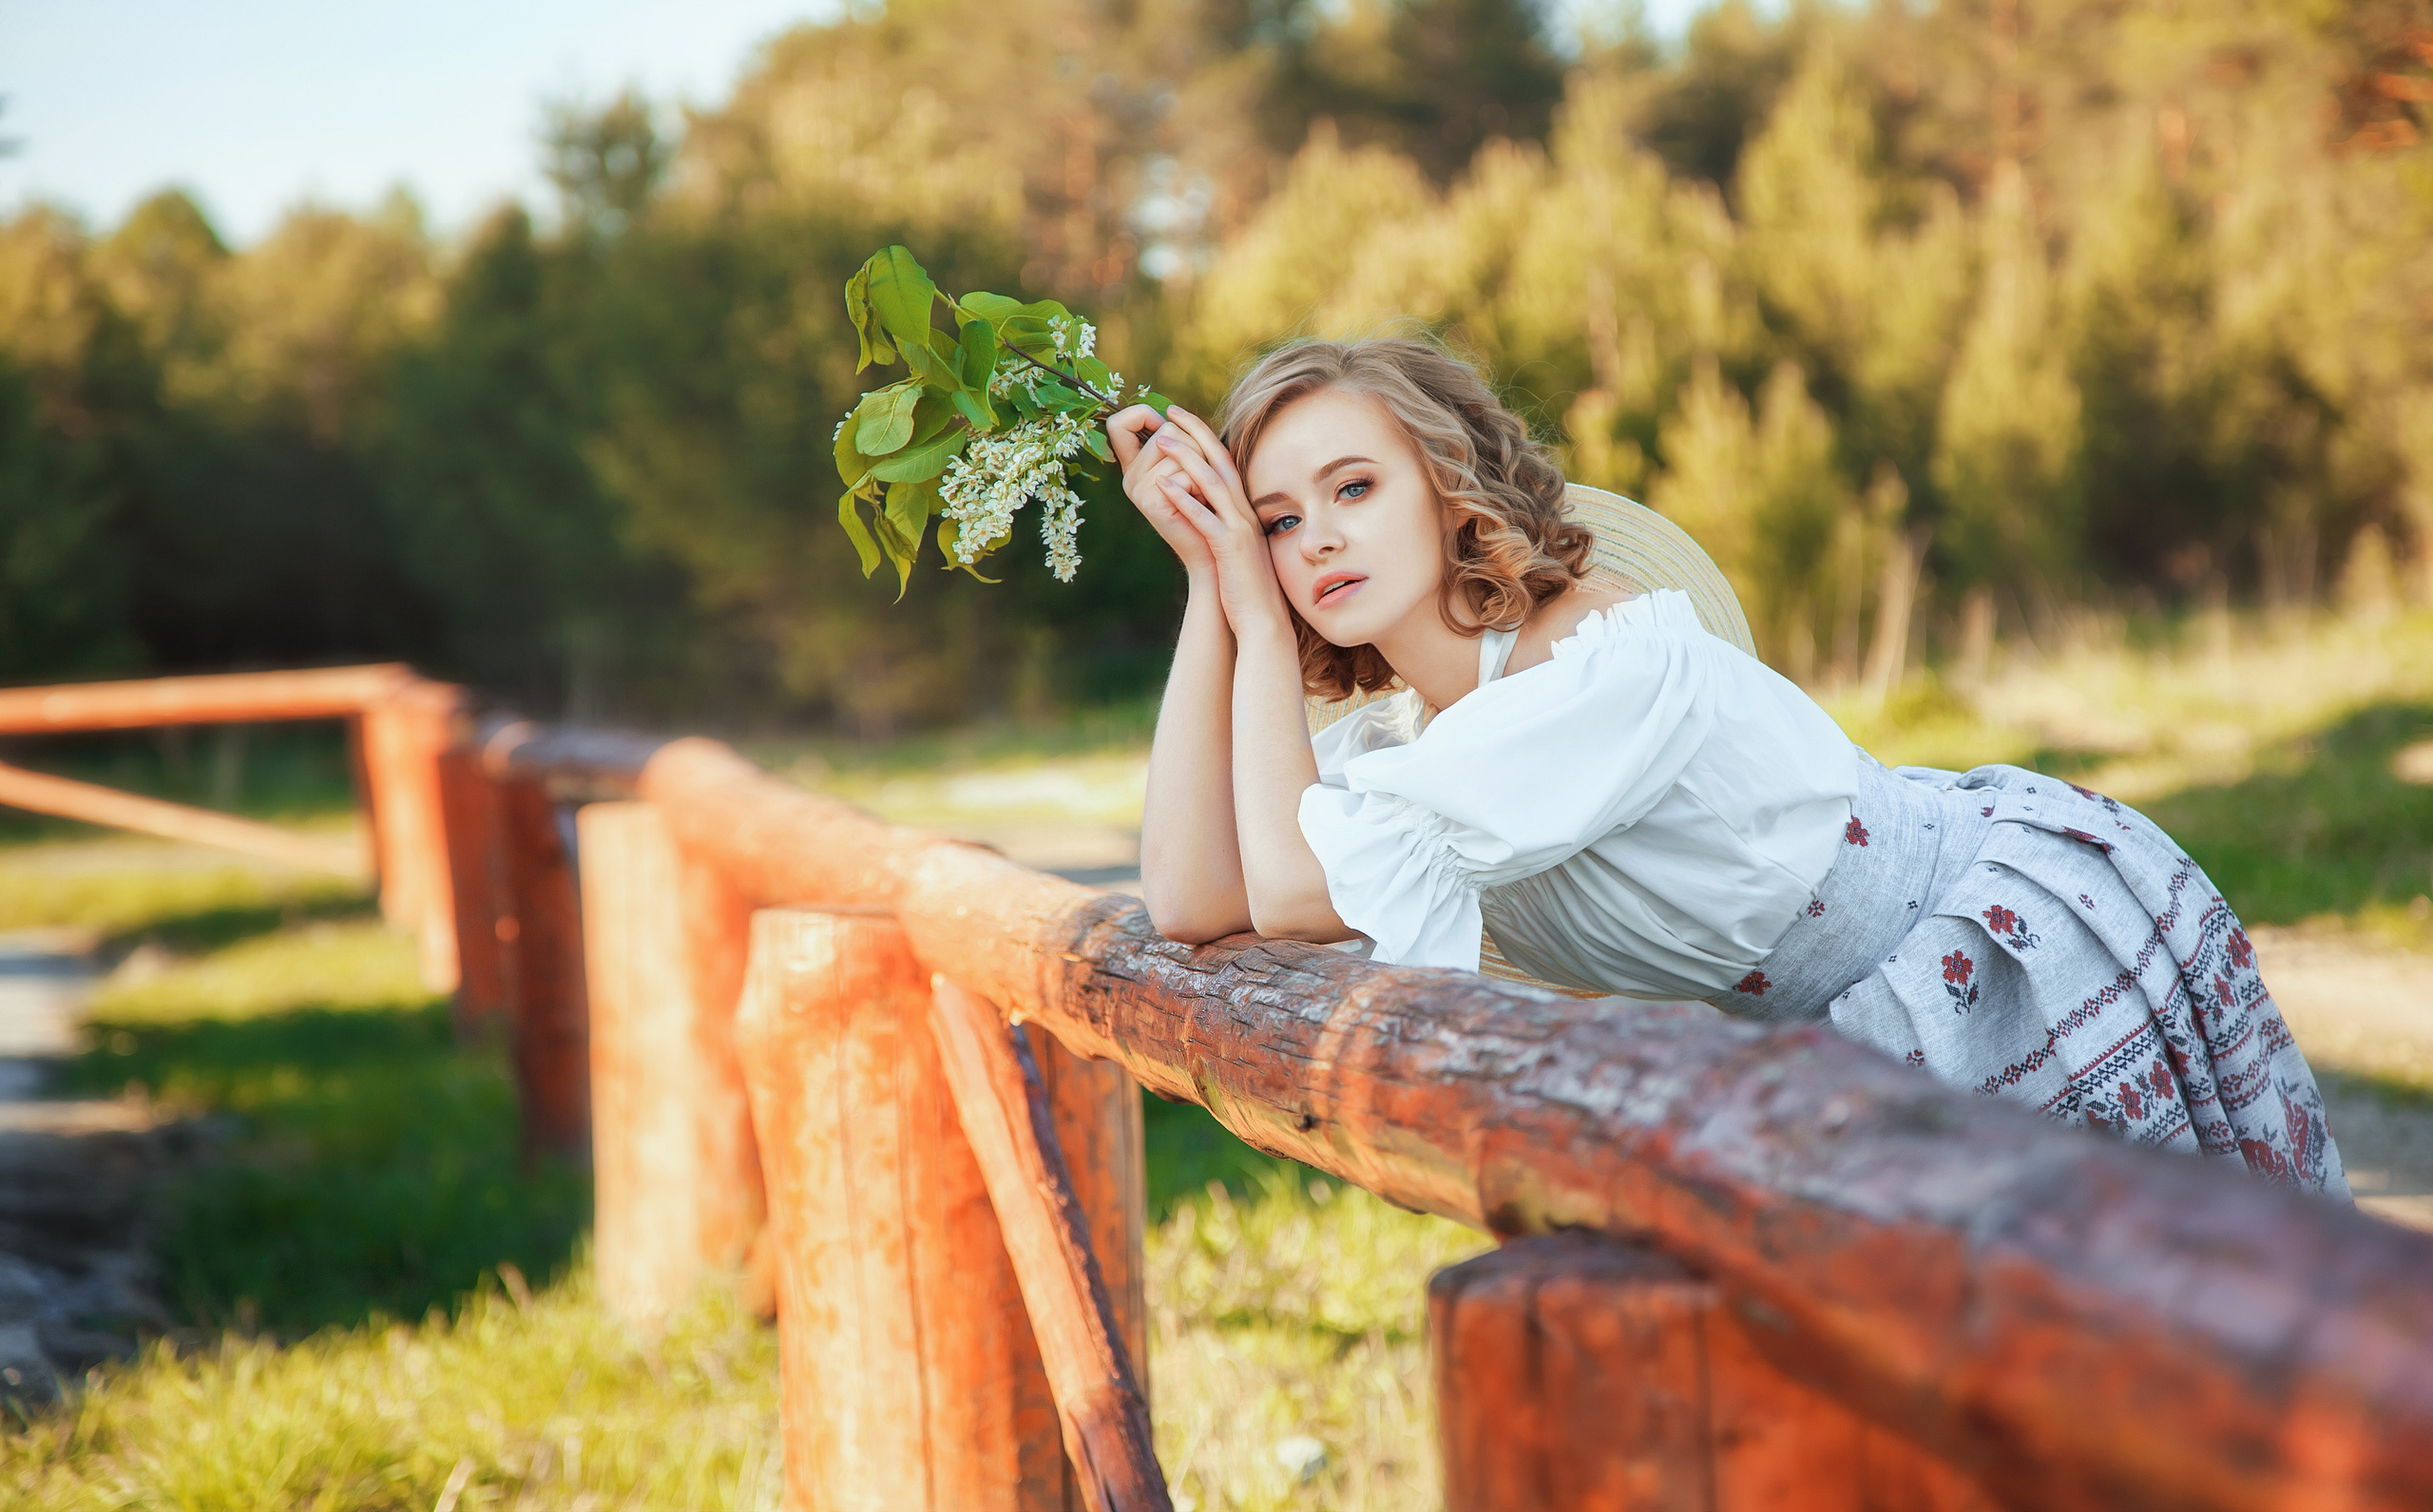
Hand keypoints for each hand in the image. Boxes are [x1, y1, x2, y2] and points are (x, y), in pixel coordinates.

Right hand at [1108, 404, 1215, 578]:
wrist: (1212, 554)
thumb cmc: (1207, 508)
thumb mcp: (1191, 470)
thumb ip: (1179, 442)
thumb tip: (1173, 412)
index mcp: (1135, 467)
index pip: (1118, 424)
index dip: (1141, 414)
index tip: (1166, 423)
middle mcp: (1130, 477)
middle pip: (1166, 431)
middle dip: (1194, 449)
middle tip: (1197, 482)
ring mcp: (1137, 490)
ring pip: (1180, 450)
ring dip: (1202, 470)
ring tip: (1200, 496)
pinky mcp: (1150, 503)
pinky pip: (1183, 474)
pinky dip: (1200, 487)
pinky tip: (1200, 505)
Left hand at [1148, 406, 1292, 640]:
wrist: (1263, 619)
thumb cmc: (1245, 586)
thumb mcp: (1234, 548)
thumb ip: (1223, 525)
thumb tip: (1205, 510)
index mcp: (1244, 510)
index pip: (1224, 464)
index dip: (1204, 437)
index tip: (1181, 418)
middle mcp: (1244, 512)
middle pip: (1220, 461)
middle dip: (1195, 433)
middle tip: (1170, 411)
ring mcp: (1239, 528)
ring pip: (1212, 483)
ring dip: (1186, 458)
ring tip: (1161, 439)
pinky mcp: (1230, 548)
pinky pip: (1205, 518)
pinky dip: (1185, 500)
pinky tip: (1165, 486)